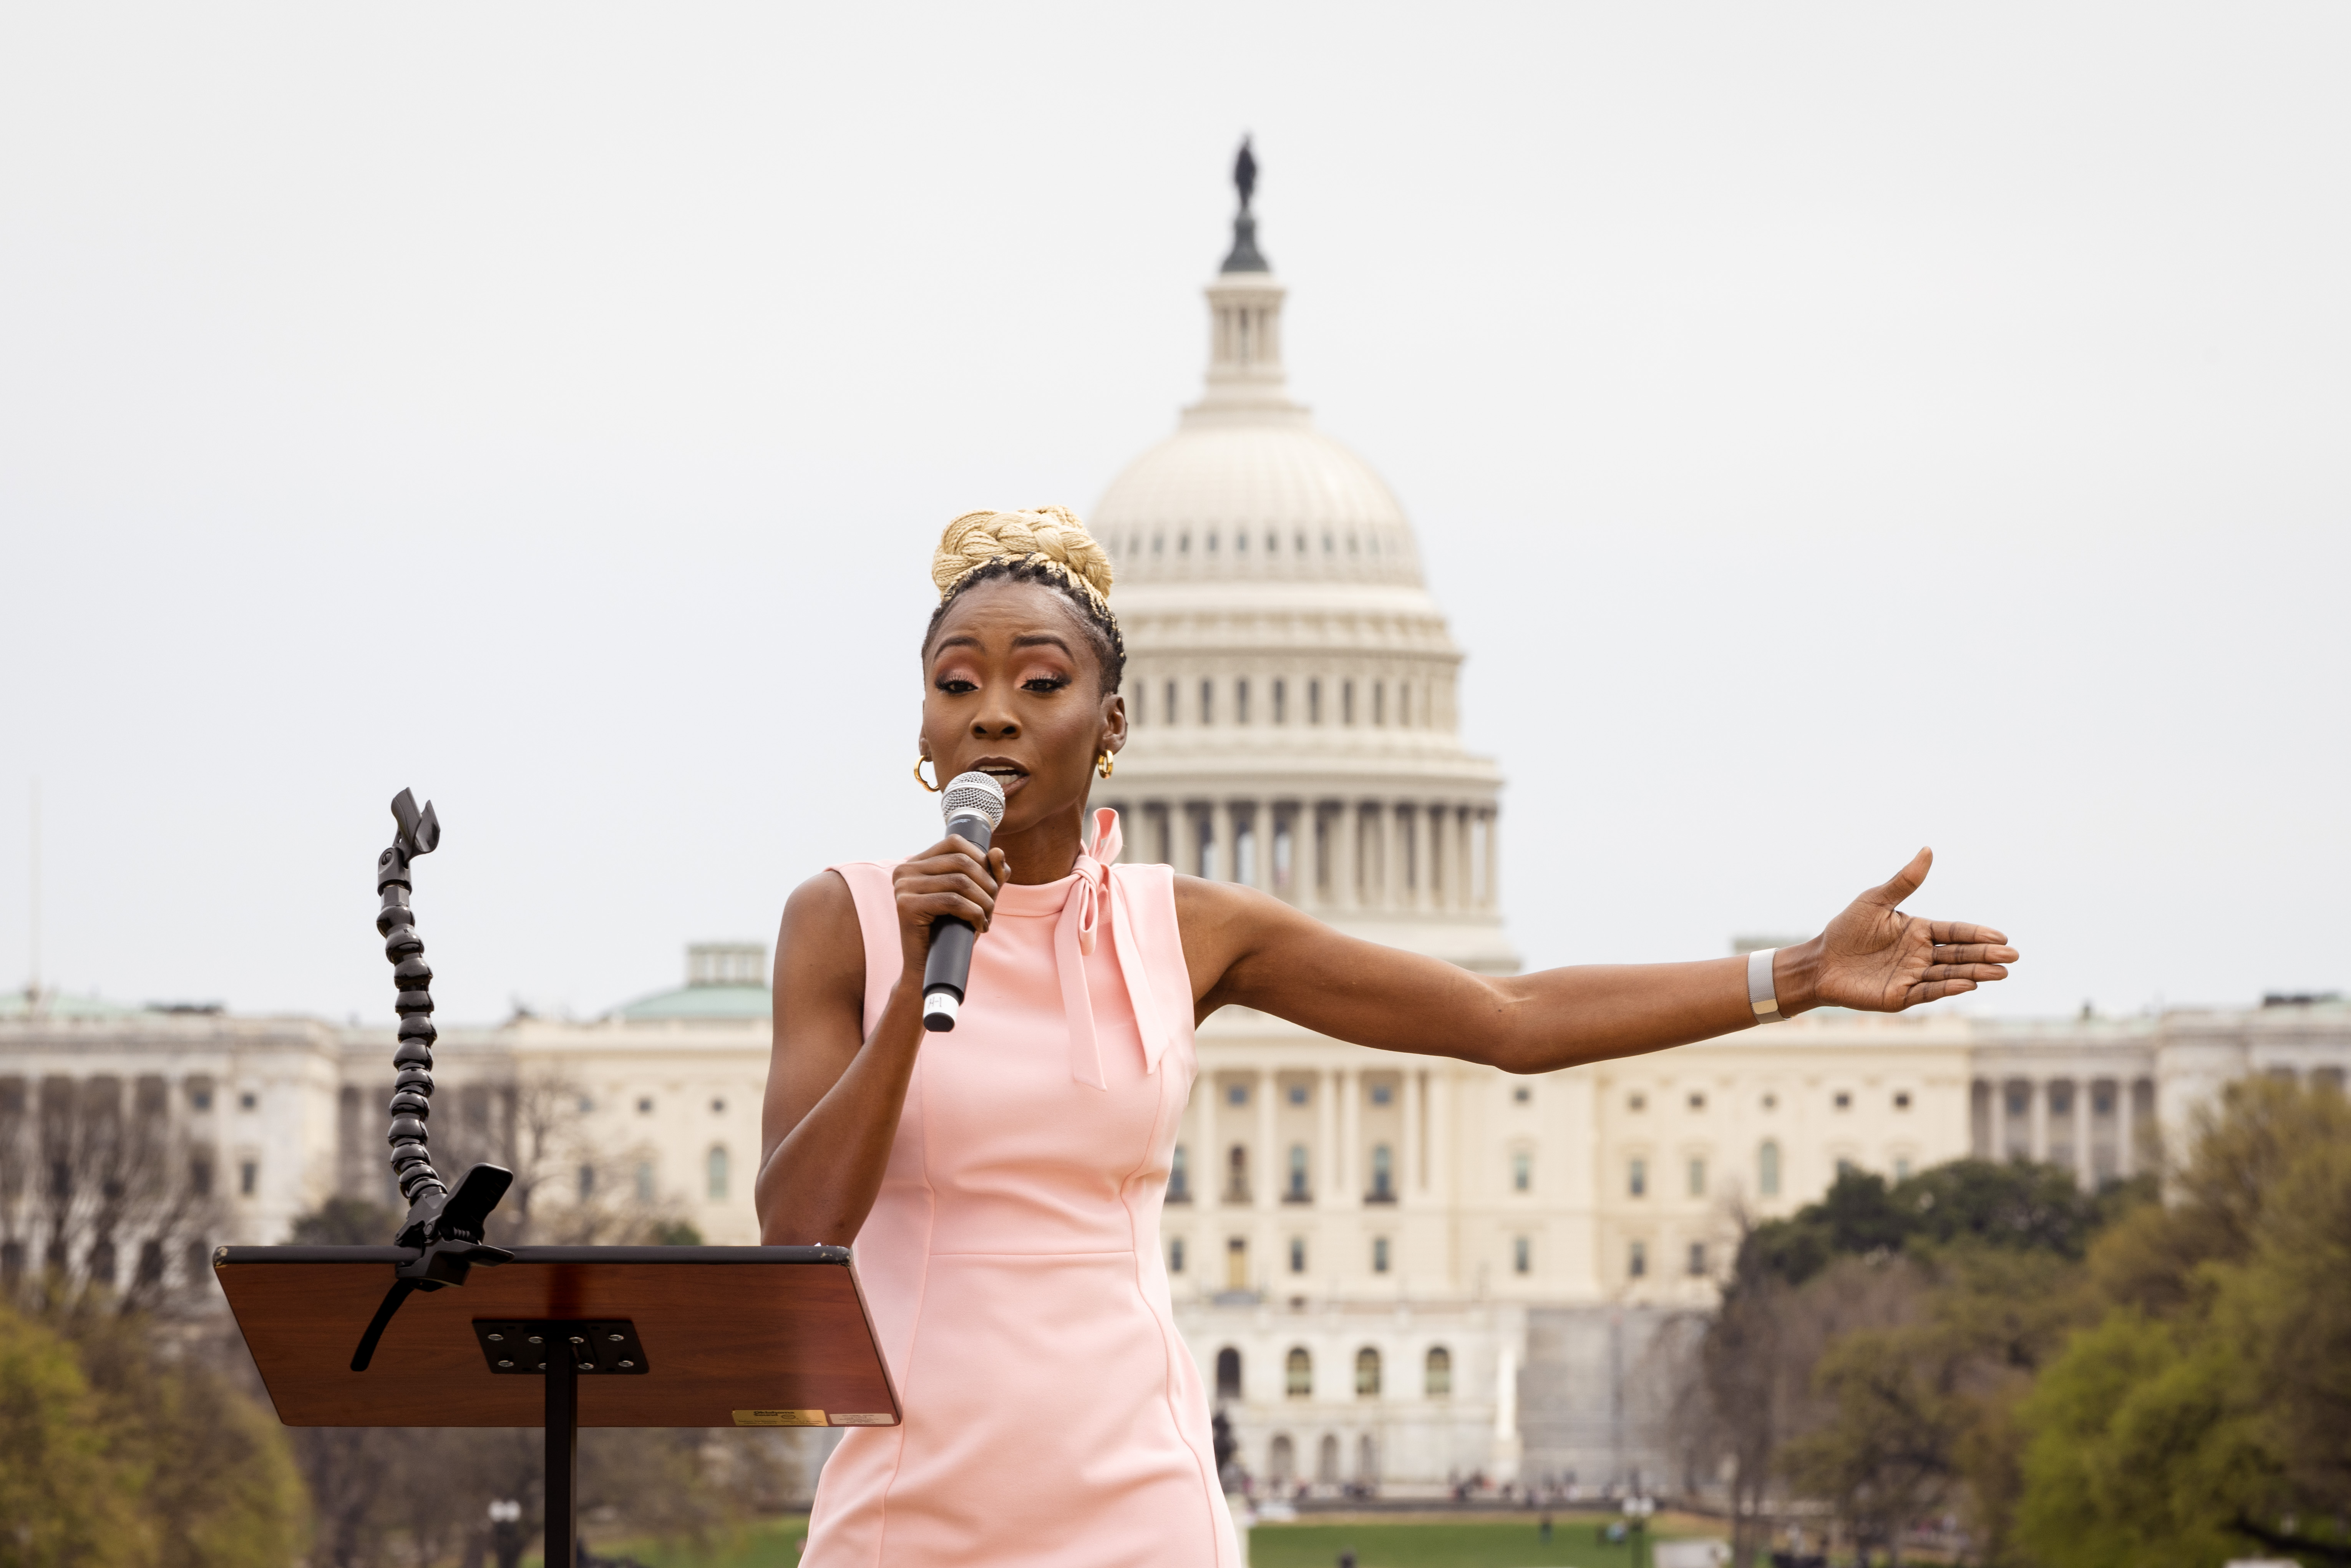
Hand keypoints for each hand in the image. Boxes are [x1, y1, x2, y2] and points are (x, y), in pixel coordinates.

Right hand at [891, 836, 1008, 977]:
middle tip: (991, 907)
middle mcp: (904, 871)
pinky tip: (979, 926)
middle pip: (961, 861)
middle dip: (986, 884)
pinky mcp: (906, 906)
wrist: (928, 967)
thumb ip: (989, 874)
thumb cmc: (952, 931)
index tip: (990, 885)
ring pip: (960, 881)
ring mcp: (903, 887)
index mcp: (915, 863)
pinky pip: (953, 900)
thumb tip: (998, 851)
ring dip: (984, 901)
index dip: (981, 860)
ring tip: (986, 918)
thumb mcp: (975, 897)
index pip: (955, 843)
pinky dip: (975, 913)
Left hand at [1800, 848, 2016, 1011]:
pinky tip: (1968, 983)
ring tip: (2001, 972)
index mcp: (1918, 931)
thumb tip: (1927, 849)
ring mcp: (1913, 976)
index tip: (2001, 936)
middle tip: (2012, 956)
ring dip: (1976, 972)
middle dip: (1986, 955)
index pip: (1955, 932)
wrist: (1820, 961)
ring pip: (1951, 973)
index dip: (1978, 934)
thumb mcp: (1875, 900)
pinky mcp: (1901, 996)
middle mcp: (1920, 954)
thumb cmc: (1845, 929)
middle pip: (1960, 954)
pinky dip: (1948, 987)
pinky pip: (1929, 990)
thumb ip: (1904, 881)